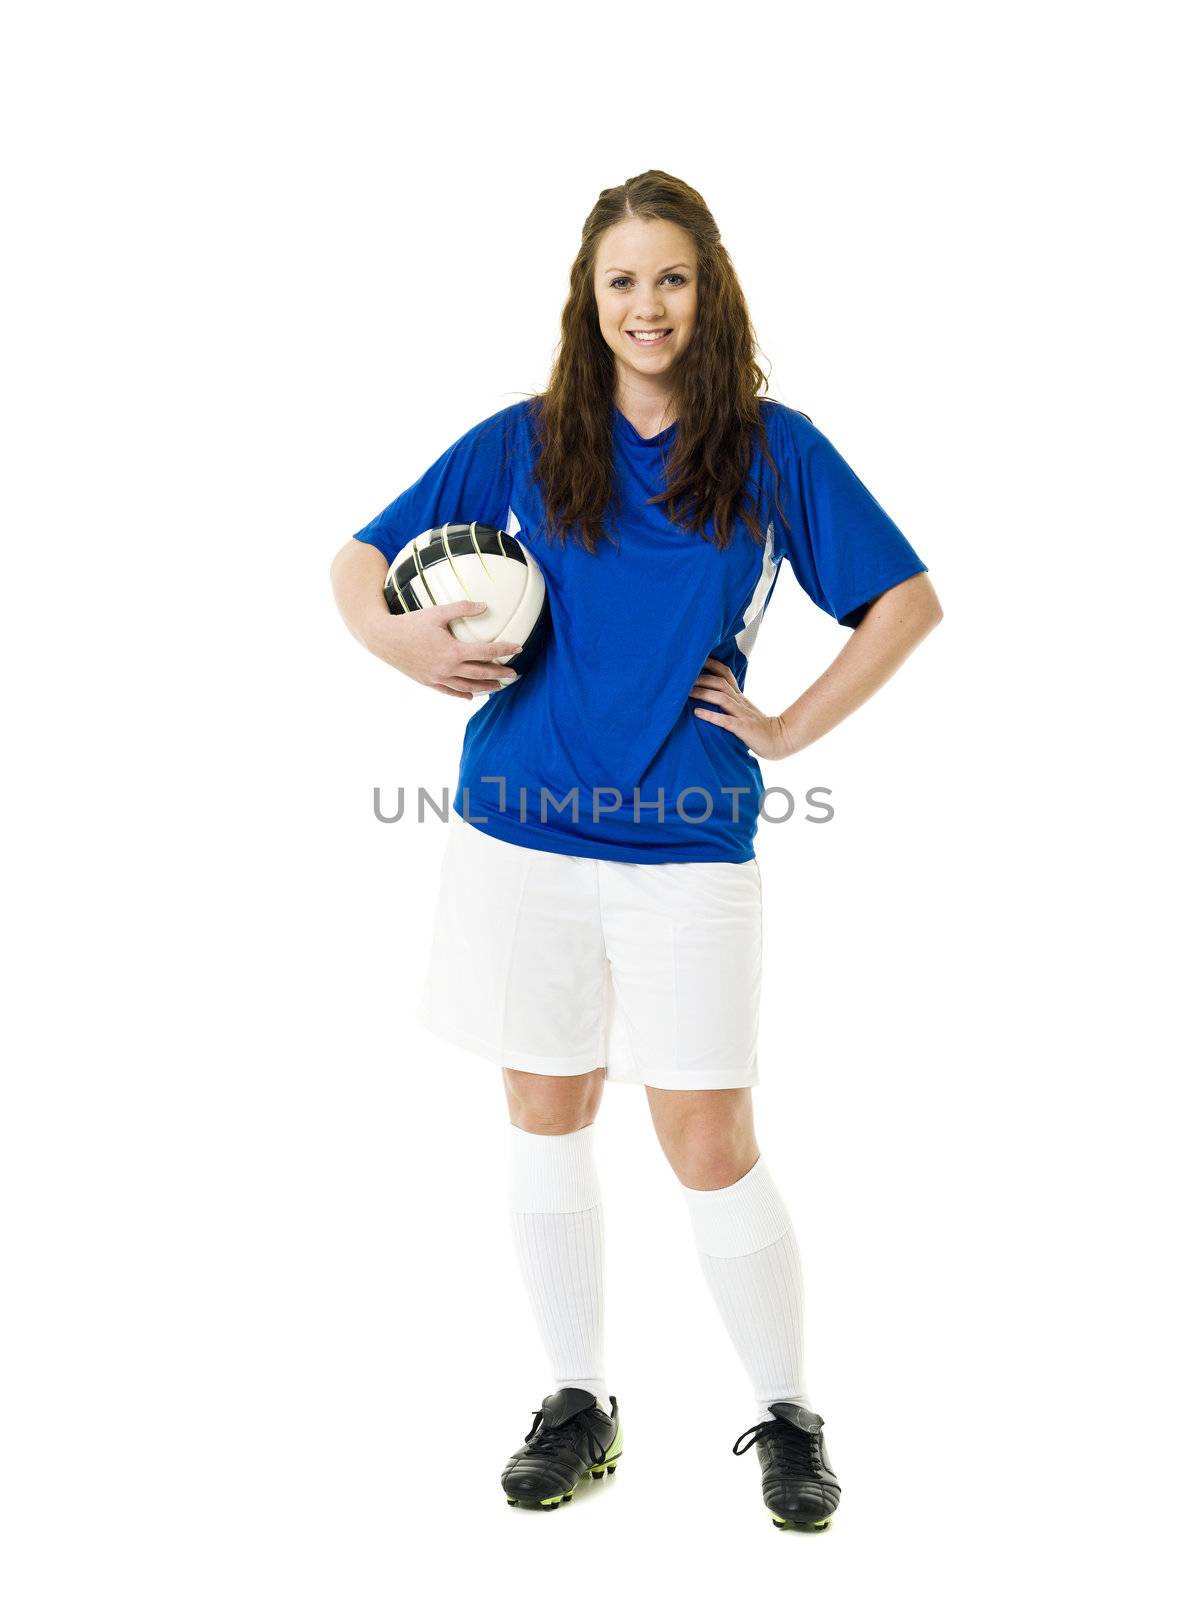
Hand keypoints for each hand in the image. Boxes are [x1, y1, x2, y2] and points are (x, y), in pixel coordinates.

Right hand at [366, 600, 522, 700]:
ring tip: (498, 687)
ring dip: (485, 687)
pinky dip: (462, 695)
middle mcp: (448, 668)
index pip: (486, 651)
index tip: (518, 648)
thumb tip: (485, 605)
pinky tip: (471, 696)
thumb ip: (462, 608)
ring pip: (467, 686)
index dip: (504, 649)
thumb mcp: (437, 612)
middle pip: (481, 673)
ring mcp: (438, 677)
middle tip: (514, 673)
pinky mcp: (428, 682)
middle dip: (500, 673)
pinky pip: (449, 692)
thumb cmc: (411, 623)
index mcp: (453, 650)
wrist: (384, 639)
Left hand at [689, 657, 792, 759]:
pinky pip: (726, 720)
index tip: (697, 659)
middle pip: (721, 684)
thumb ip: (729, 702)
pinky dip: (711, 715)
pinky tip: (697, 713)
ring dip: (703, 694)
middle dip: (702, 679)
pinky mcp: (743, 728)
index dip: (712, 665)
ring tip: (686, 693)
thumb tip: (708, 696)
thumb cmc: (758, 728)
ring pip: (722, 699)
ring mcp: (742, 715)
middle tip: (683, 678)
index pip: (726, 675)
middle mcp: (740, 702)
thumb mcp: (744, 710)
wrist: (779, 740)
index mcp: (739, 697)